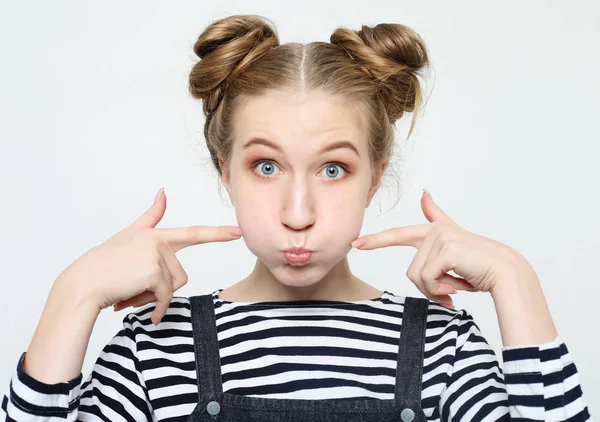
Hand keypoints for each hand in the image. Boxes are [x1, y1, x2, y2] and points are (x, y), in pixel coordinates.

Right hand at [55, 188, 242, 324]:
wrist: (83, 284)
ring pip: (173, 287)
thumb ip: (149, 217)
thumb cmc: (103, 265)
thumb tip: (163, 191)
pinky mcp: (154, 271)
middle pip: (180, 276)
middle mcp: (158, 241)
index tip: (238, 232)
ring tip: (130, 292)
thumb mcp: (128, 237)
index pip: (192, 233)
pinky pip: (165, 297)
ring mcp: (156, 254)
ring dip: (153, 298)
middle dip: (159, 290)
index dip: (217, 234)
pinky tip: (134, 307)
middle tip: (133, 288)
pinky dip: (155, 308)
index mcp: (155, 235)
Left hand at [350, 189, 523, 307]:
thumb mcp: (455, 256)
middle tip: (449, 296)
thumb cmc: (481, 269)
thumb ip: (437, 231)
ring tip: (457, 288)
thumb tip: (424, 195)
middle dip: (425, 288)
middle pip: (411, 270)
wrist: (507, 274)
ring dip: (437, 290)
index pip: (403, 234)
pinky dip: (442, 290)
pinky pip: (427, 279)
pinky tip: (458, 288)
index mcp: (437, 232)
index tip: (357, 244)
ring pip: (417, 277)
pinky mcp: (445, 248)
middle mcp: (436, 230)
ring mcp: (440, 237)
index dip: (378, 240)